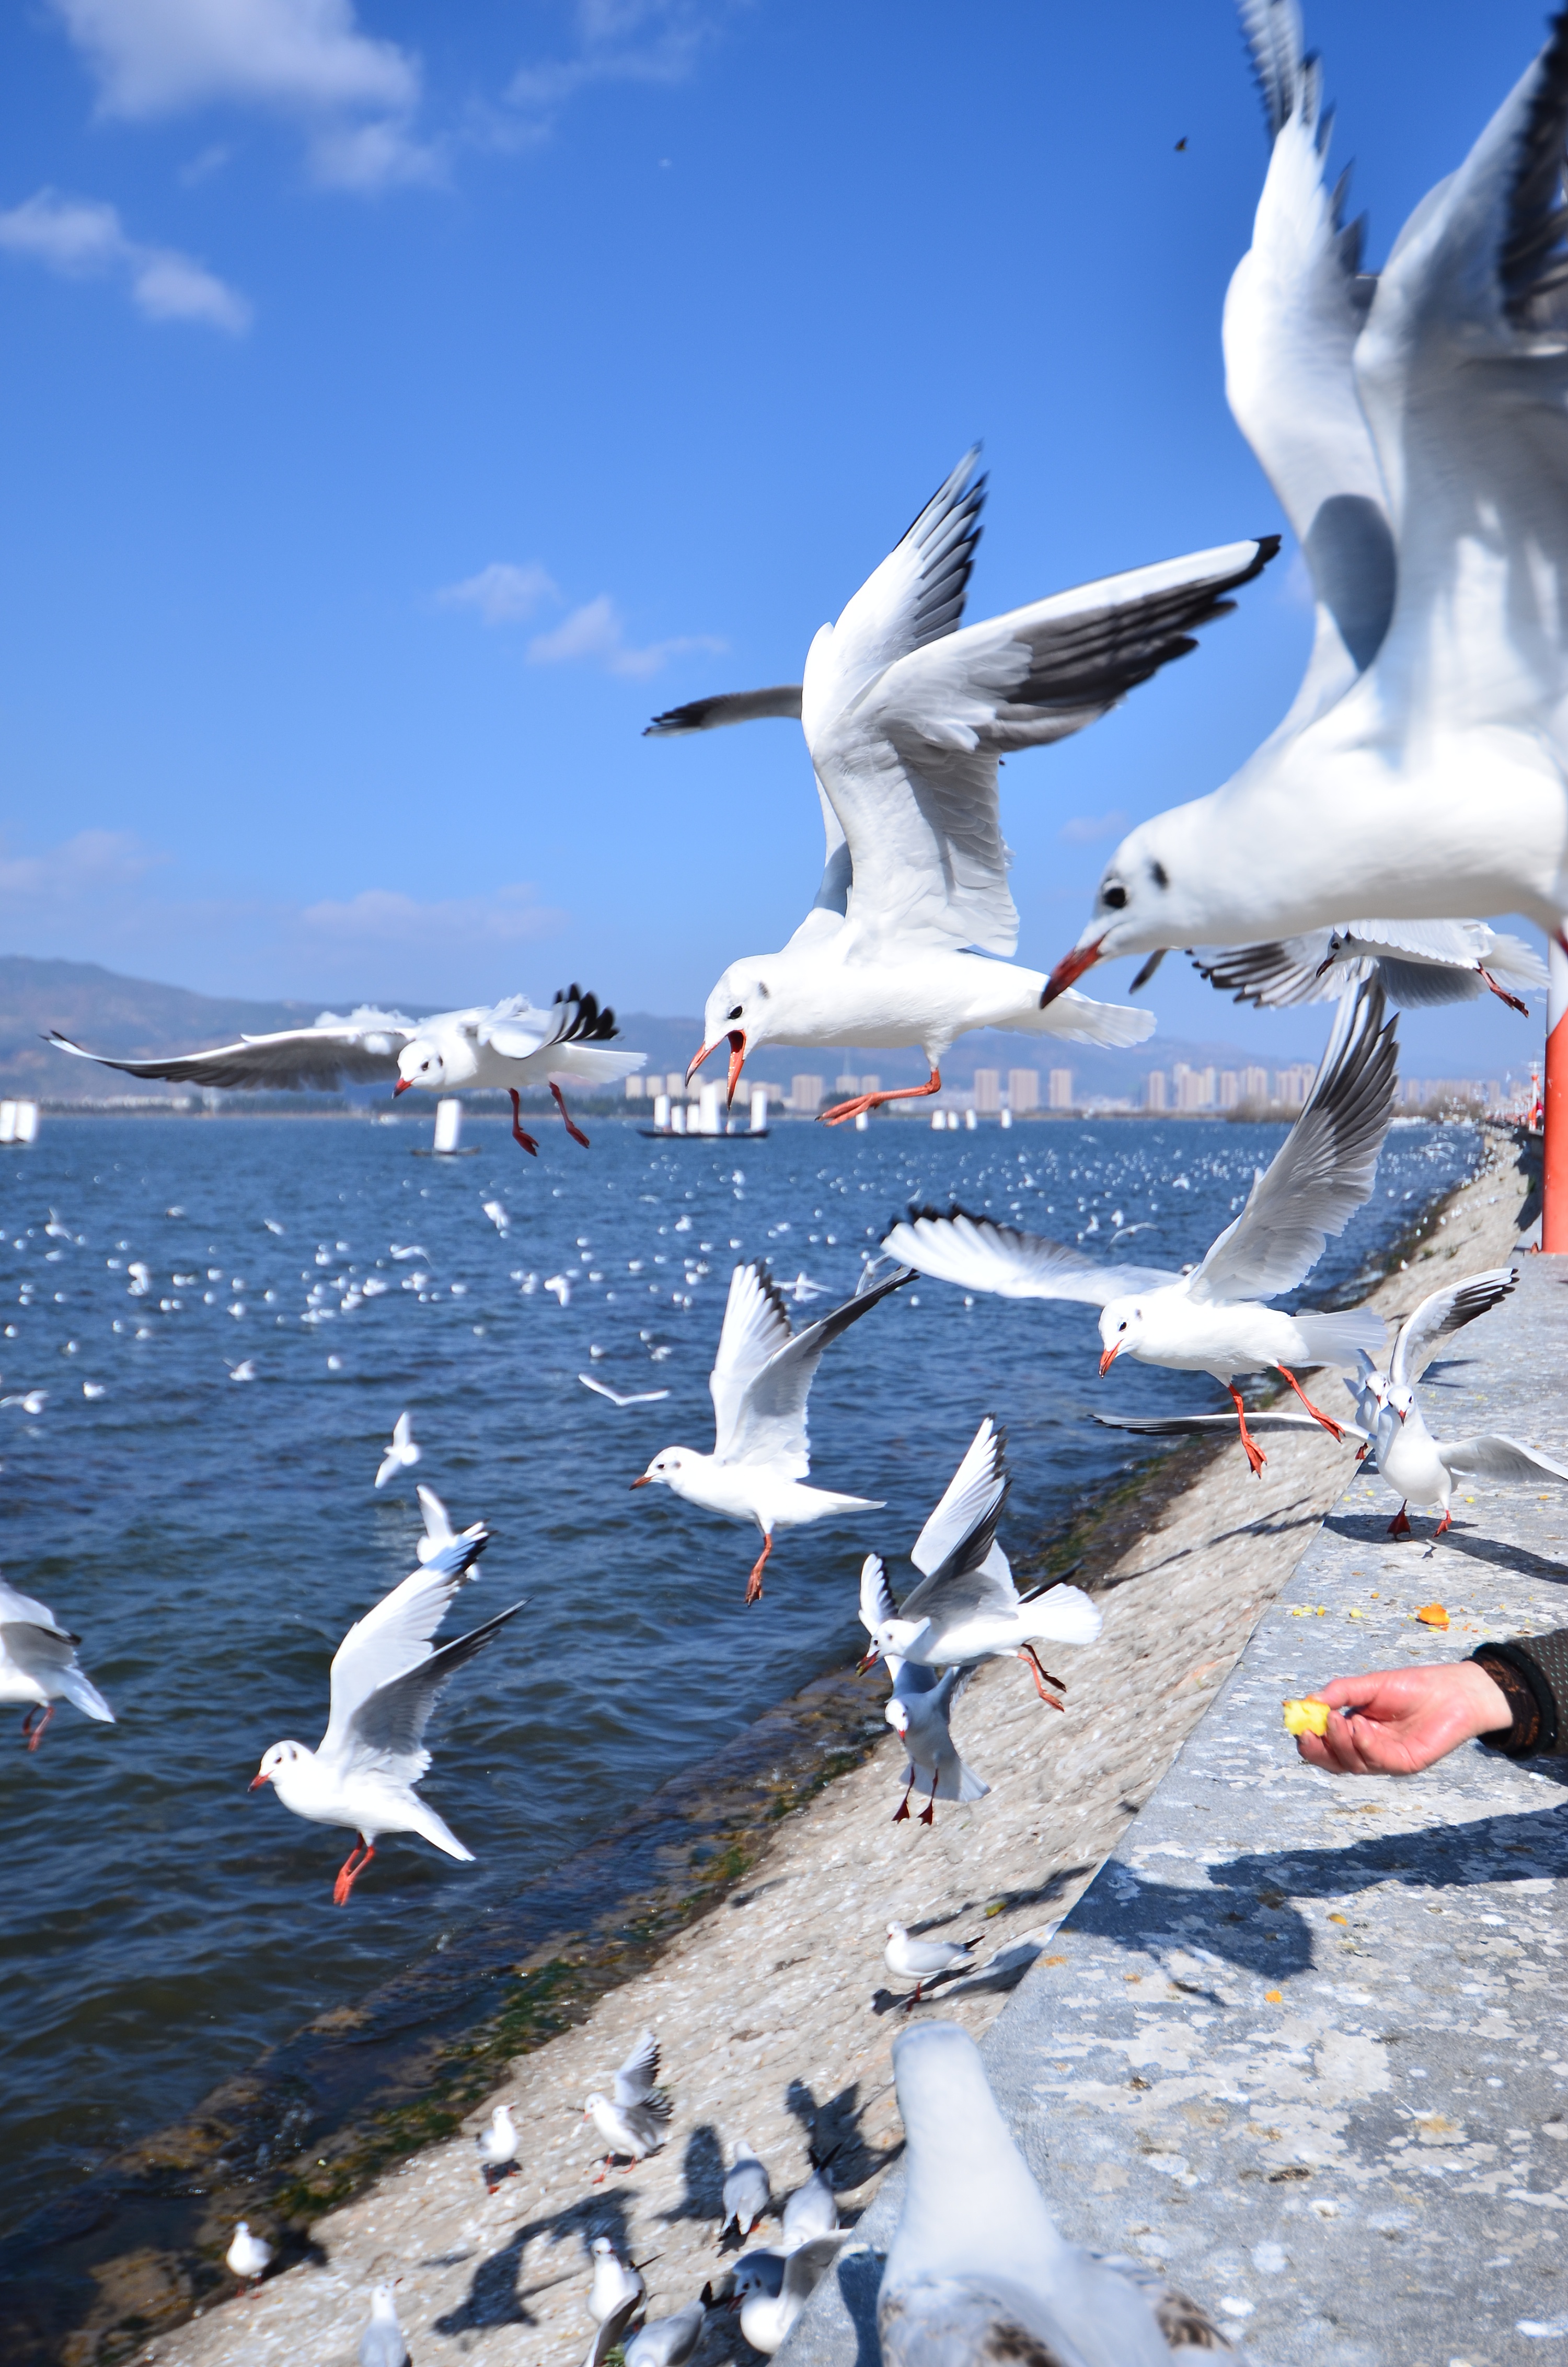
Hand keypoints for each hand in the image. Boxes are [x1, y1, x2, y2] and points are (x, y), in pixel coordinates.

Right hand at [1294, 1661, 1511, 1774]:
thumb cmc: (1413, 1686)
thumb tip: (1306, 1702)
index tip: (1295, 1722)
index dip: (1307, 1737)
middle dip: (1315, 1749)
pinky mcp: (1403, 1764)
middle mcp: (1367, 1749)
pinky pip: (1376, 1761)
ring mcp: (1384, 1759)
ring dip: (1339, 1743)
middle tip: (1307, 1732)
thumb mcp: (1369, 1685)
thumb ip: (1340, 1693)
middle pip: (1332, 1762)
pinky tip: (1361, 1727)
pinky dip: (1364, 1745)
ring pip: (1350, 1764)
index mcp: (1355, 1730)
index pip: (1324, 1743)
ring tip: (1339, 1720)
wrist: (1453, 1691)